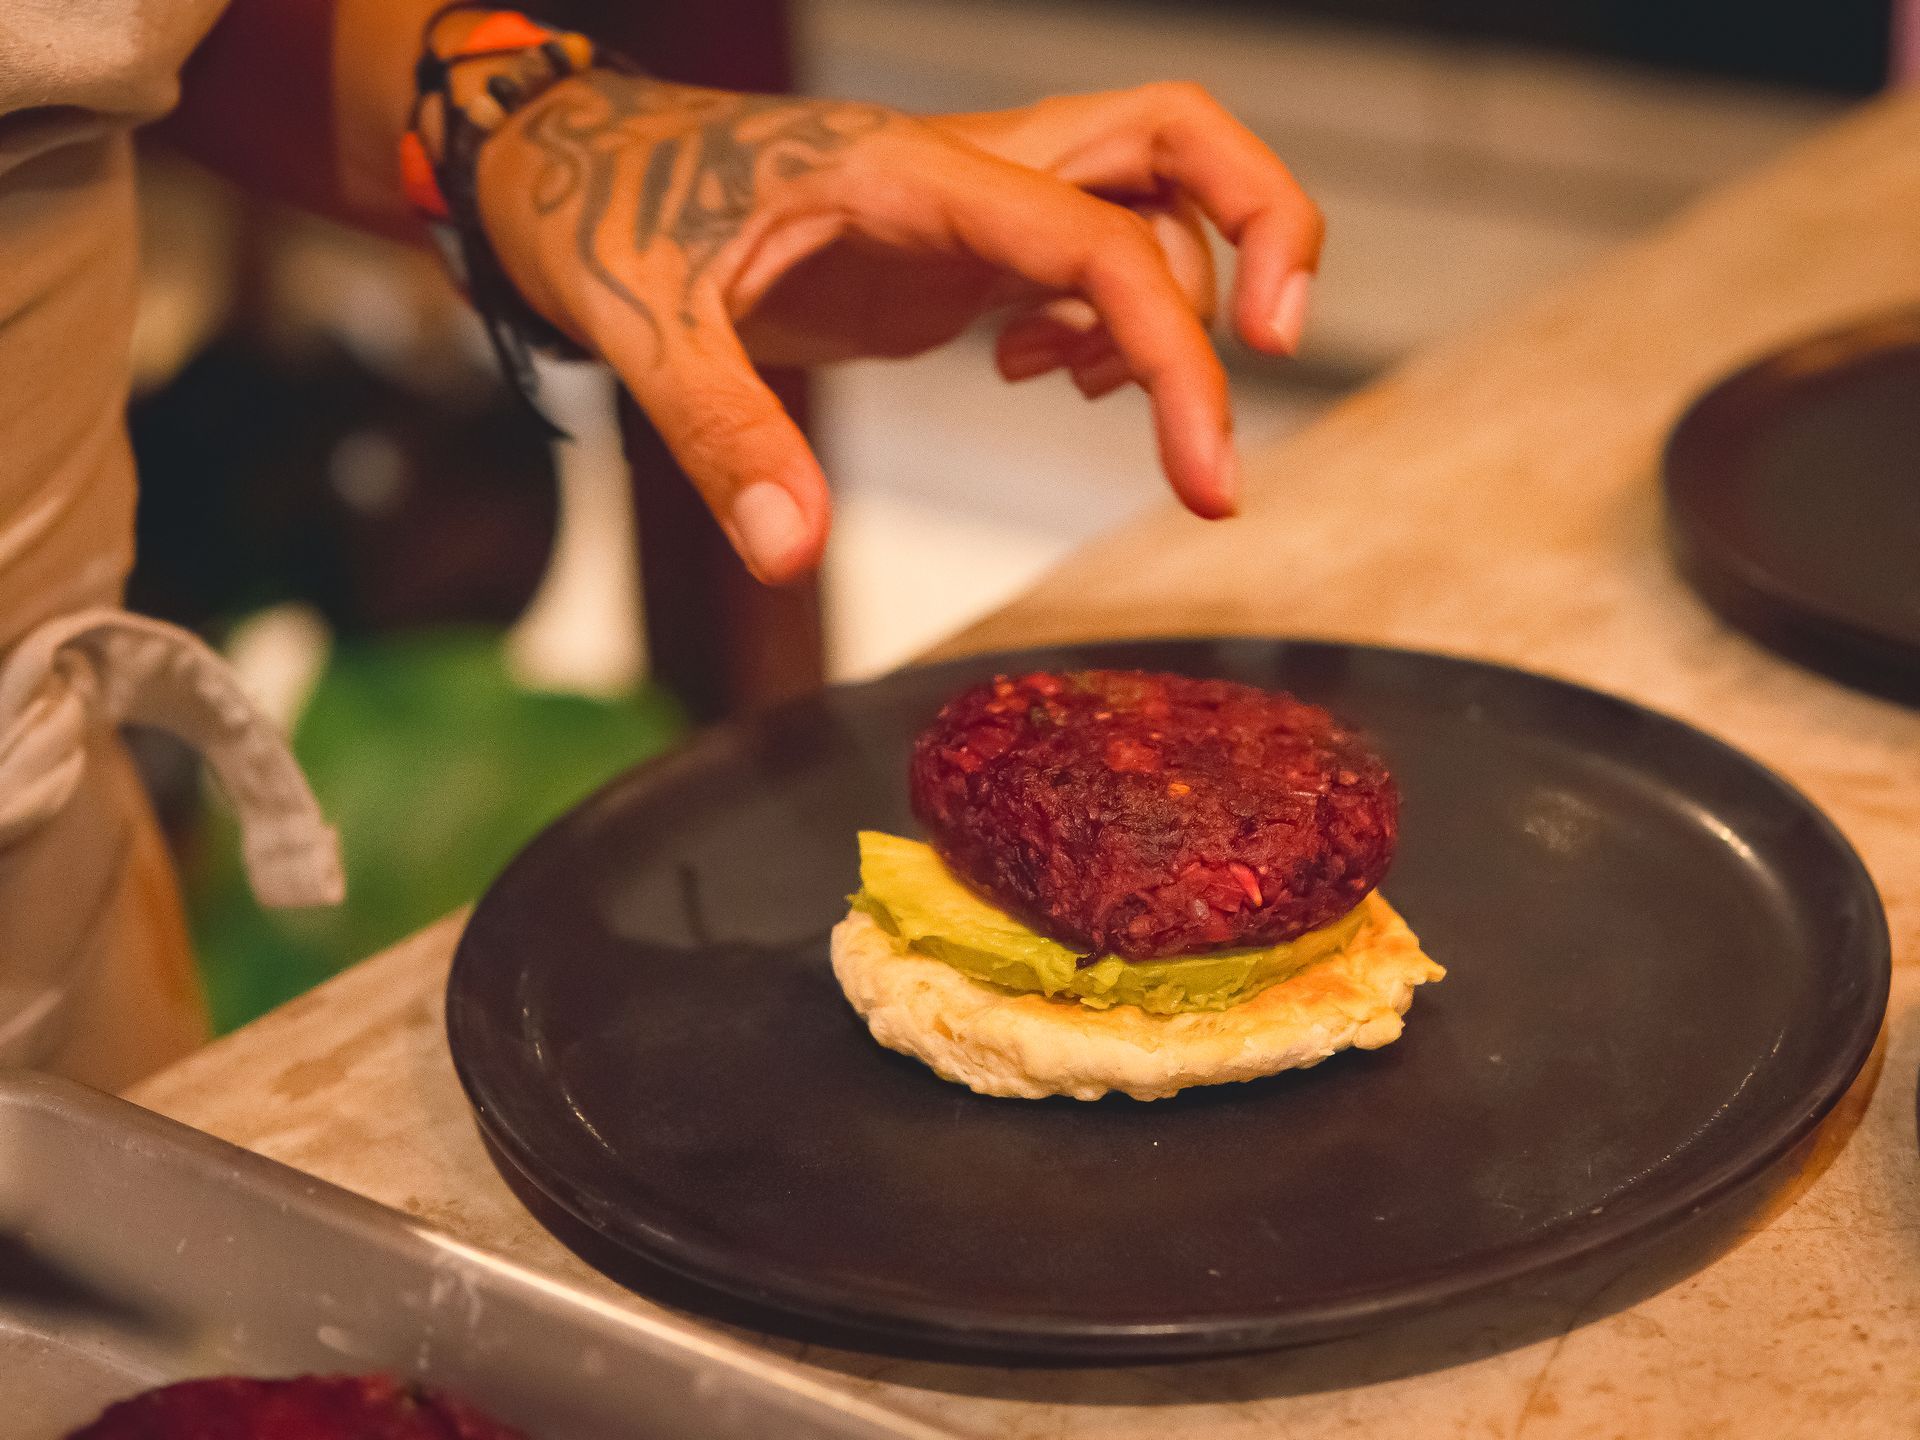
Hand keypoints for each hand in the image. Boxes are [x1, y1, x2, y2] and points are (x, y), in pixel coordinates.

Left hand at [477, 73, 1322, 582]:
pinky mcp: (957, 241)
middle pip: (1178, 135)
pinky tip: (1030, 372)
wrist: (570, 166)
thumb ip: (724, 436)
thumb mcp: (645, 325)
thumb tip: (793, 553)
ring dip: (1170, 301)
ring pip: (1148, 194)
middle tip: (1276, 347)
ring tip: (1078, 395)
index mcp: (909, 172)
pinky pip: (1087, 252)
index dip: (1174, 352)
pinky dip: (1104, 320)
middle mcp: (964, 167)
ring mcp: (970, 200)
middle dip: (1267, 225)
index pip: (1098, 239)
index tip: (1209, 478)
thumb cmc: (605, 216)